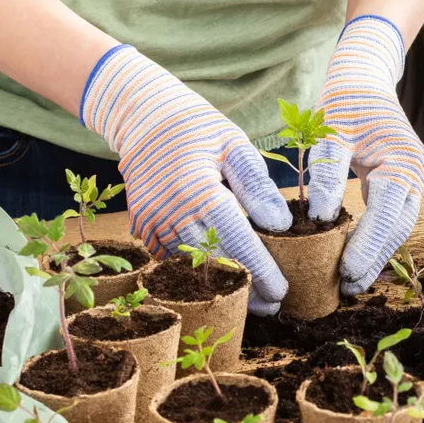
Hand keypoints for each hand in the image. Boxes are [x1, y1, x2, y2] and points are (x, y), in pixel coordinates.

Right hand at [81, 45, 291, 314]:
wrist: (143, 117)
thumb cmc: (198, 128)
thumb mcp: (234, 145)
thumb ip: (258, 186)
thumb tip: (281, 226)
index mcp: (197, 189)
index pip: (236, 240)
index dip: (259, 270)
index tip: (281, 291)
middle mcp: (170, 211)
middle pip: (213, 262)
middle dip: (243, 287)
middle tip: (271, 305)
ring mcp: (151, 222)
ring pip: (190, 266)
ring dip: (220, 284)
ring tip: (251, 299)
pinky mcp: (142, 226)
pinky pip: (171, 258)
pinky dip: (196, 270)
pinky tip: (219, 279)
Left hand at [307, 15, 423, 295]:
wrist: (365, 76)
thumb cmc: (345, 100)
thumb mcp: (330, 129)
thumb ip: (326, 172)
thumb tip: (321, 218)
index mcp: (404, 161)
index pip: (387, 213)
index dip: (368, 246)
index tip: (346, 273)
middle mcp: (417, 173)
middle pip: (398, 228)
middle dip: (374, 260)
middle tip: (347, 289)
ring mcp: (414, 179)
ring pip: (398, 227)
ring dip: (376, 255)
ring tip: (350, 283)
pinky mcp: (402, 182)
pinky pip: (392, 218)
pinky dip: (376, 240)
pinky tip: (357, 259)